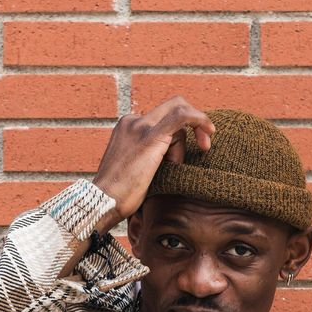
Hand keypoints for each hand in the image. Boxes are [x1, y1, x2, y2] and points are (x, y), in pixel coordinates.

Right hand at [93, 97, 214, 232]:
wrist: (102, 203)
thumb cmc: (116, 198)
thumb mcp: (134, 172)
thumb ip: (149, 161)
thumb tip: (169, 165)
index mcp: (127, 127)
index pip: (161, 119)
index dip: (178, 135)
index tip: (183, 157)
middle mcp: (132, 121)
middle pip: (172, 109)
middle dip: (193, 124)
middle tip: (204, 146)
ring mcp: (140, 126)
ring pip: (177, 115)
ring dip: (188, 138)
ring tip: (182, 164)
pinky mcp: (149, 137)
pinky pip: (181, 116)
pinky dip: (199, 119)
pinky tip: (209, 130)